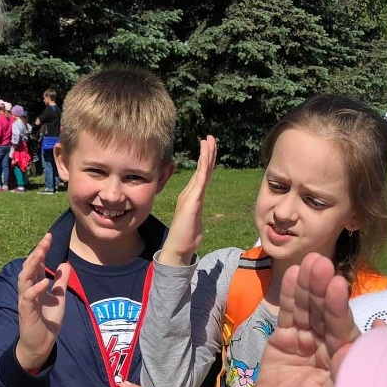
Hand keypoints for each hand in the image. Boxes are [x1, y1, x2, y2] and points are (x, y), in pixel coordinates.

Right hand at [16, 233, 70, 371]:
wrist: (41, 342)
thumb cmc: (47, 320)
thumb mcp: (59, 298)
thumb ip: (61, 282)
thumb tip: (65, 264)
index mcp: (36, 285)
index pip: (37, 264)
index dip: (42, 250)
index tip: (48, 237)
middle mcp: (29, 289)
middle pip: (30, 267)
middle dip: (36, 253)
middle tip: (45, 240)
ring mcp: (26, 300)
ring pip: (24, 279)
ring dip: (31, 266)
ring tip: (40, 253)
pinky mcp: (26, 311)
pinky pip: (28, 297)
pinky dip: (35, 289)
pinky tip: (44, 282)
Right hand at [159, 136, 216, 265]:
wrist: (177, 249)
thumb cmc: (185, 239)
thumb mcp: (195, 223)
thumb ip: (196, 216)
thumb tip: (197, 216)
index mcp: (192, 197)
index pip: (201, 175)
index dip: (206, 161)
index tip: (209, 148)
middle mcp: (190, 193)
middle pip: (201, 169)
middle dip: (207, 152)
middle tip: (210, 137)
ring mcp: (190, 196)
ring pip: (201, 171)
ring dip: (206, 155)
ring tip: (208, 140)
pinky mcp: (192, 201)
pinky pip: (200, 180)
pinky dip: (203, 167)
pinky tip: (206, 156)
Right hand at [254, 253, 358, 386]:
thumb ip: (341, 382)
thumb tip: (348, 351)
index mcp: (344, 357)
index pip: (341, 328)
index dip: (338, 306)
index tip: (338, 284)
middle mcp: (328, 343)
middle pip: (324, 311)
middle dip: (322, 288)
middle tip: (321, 262)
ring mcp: (306, 339)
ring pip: (307, 308)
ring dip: (308, 285)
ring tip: (310, 261)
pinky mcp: (285, 340)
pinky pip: (289, 315)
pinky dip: (289, 295)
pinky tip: (293, 274)